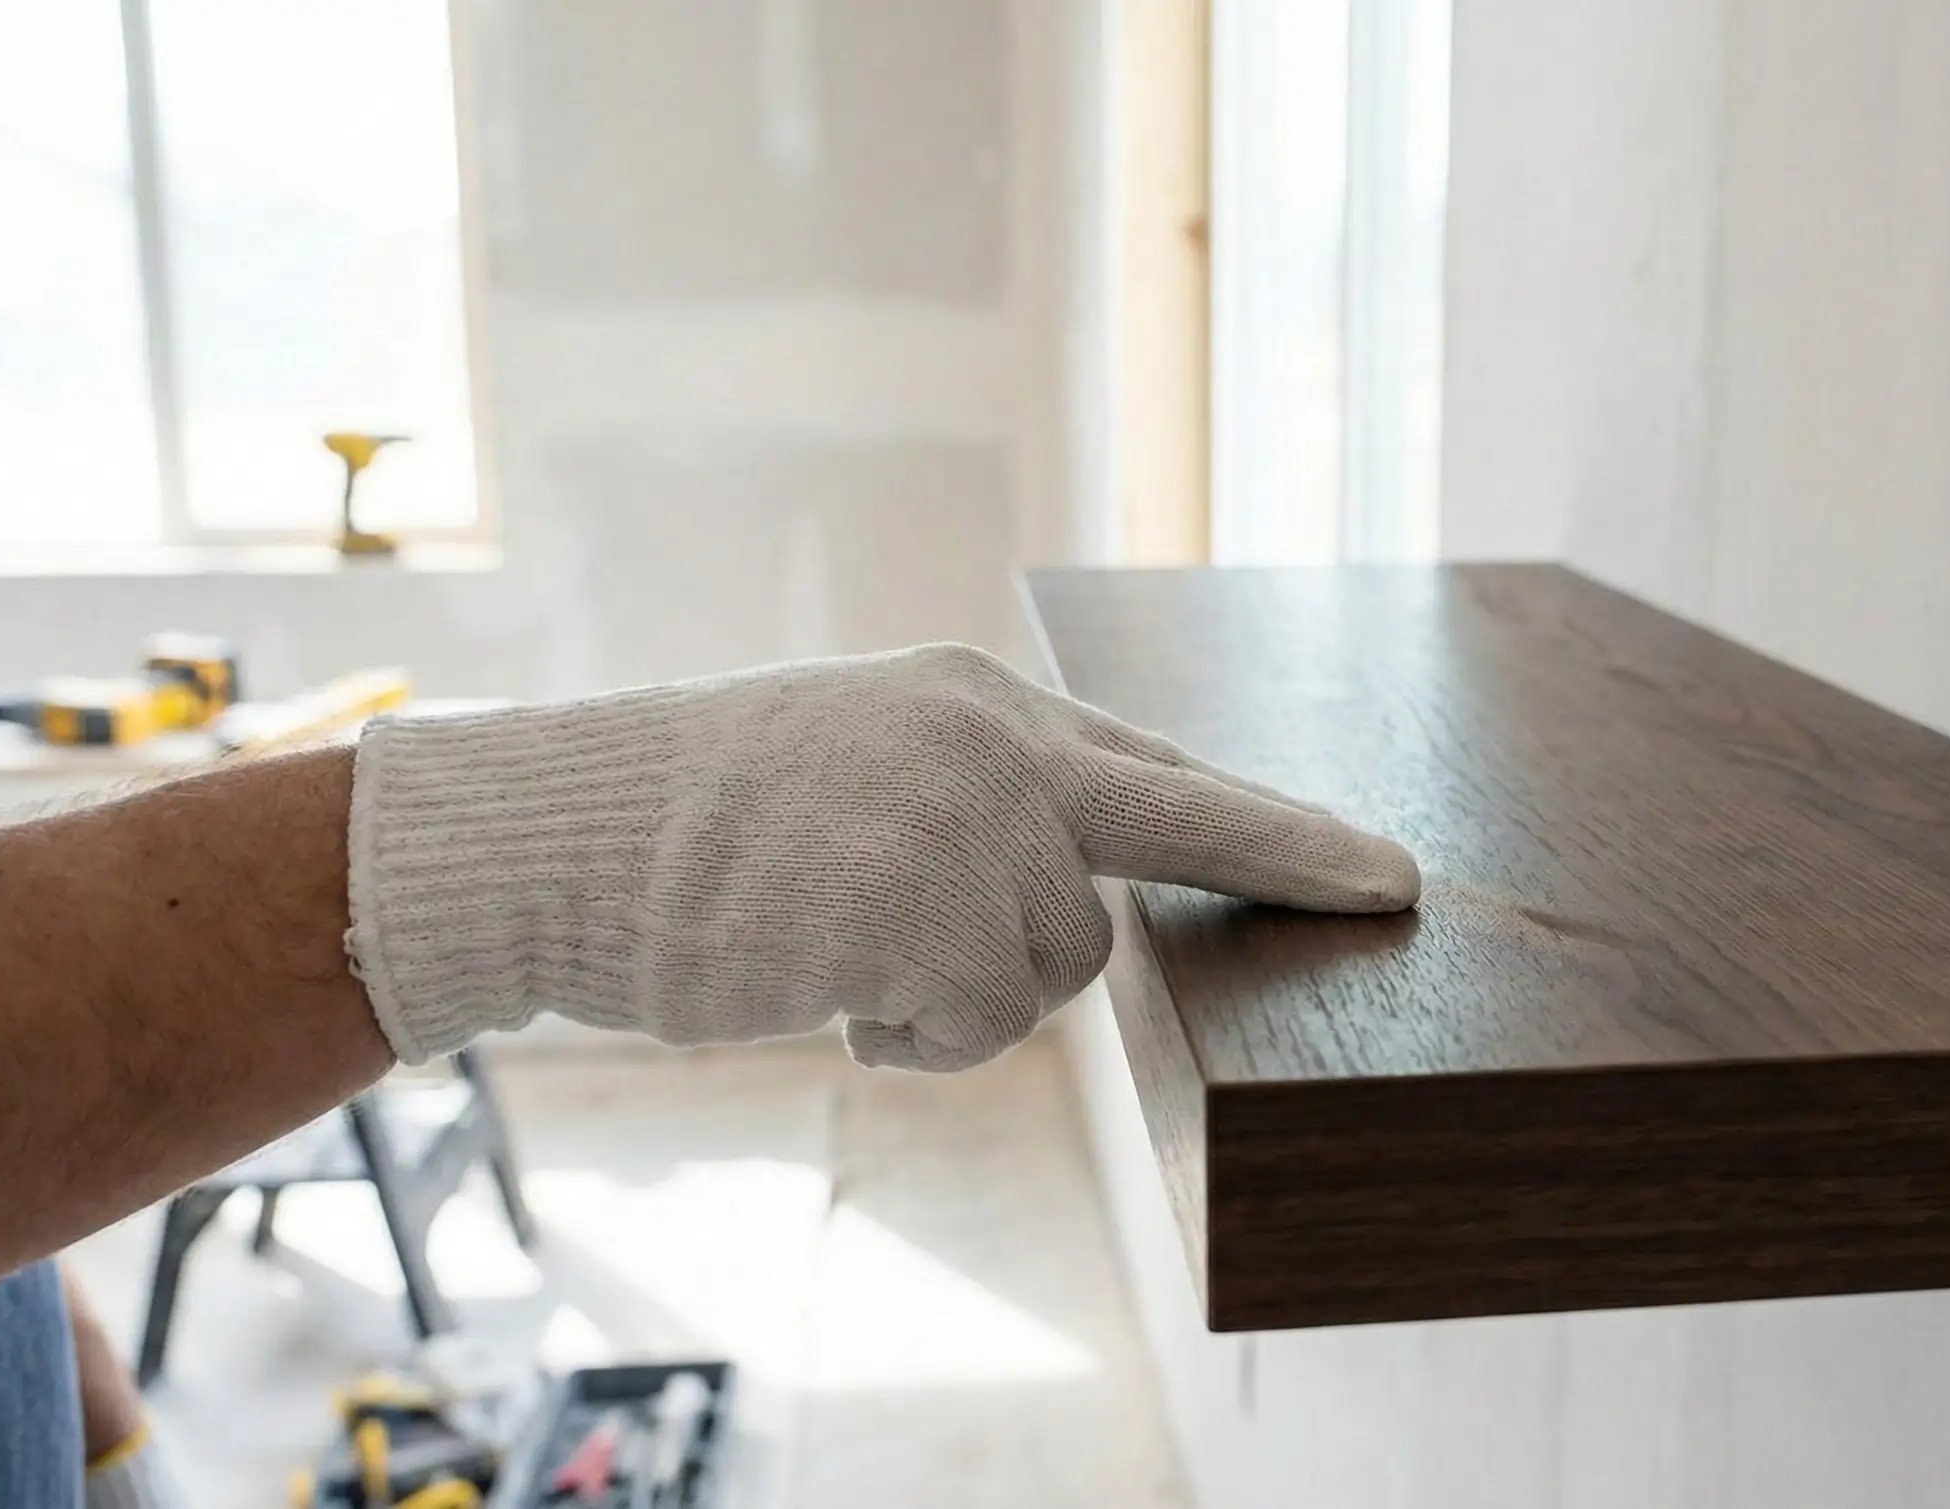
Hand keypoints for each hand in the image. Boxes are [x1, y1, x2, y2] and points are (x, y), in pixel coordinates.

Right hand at [345, 643, 1419, 1069]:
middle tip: (1285, 889)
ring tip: (836, 944)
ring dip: (953, 993)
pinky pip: (970, 1021)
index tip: (1386, 875)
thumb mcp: (865, 769)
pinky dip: (905, 1034)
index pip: (1161, 775)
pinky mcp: (912, 906)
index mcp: (977, 702)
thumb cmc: (707, 825)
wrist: (563, 834)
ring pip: (1047, 967)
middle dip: (1190, 889)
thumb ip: (984, 808)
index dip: (1276, 830)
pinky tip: (821, 982)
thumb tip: (1085, 903)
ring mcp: (956, 818)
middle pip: (1138, 863)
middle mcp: (986, 741)